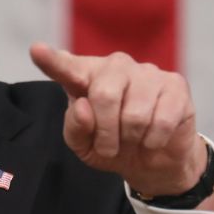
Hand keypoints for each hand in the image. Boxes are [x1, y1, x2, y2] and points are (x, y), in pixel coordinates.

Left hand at [29, 43, 206, 197]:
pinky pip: (160, 121)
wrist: (154, 161)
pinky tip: (152, 139)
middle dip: (105, 132)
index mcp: (87, 75)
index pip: (68, 67)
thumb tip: (84, 106)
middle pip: (104, 95)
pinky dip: (153, 141)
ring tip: (132, 141)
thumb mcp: (84, 145)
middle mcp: (117, 66)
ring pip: (134, 114)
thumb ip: (75, 127)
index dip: (52, 61)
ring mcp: (148, 72)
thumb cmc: (113, 145)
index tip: (37, 51)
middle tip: (108, 147)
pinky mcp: (176, 86)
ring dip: (130, 140)